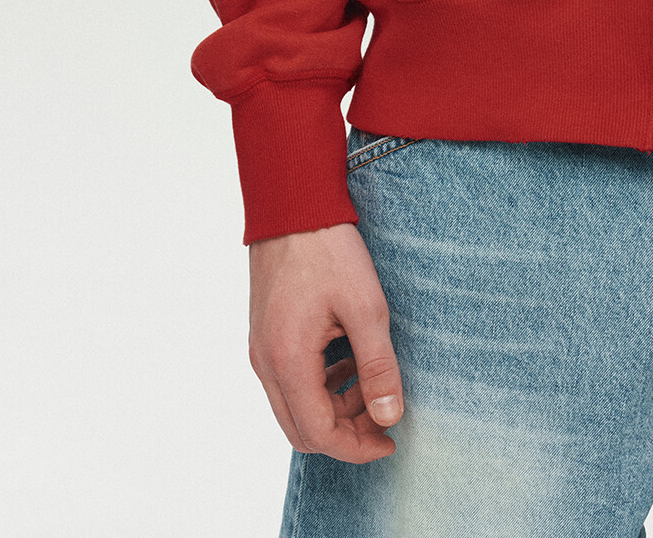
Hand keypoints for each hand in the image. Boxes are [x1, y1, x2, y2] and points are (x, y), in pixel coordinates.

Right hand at [248, 222, 402, 461]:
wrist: (292, 206)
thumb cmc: (329, 251)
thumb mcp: (366, 307)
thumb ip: (378, 366)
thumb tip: (390, 416)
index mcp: (287, 361)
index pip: (318, 433)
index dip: (356, 447)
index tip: (390, 440)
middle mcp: (266, 364)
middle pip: (302, 429)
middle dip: (346, 433)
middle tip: (384, 416)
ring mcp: (261, 350)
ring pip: (295, 406)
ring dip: (334, 407)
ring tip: (372, 380)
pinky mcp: (265, 335)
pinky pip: (290, 380)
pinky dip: (321, 384)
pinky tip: (349, 359)